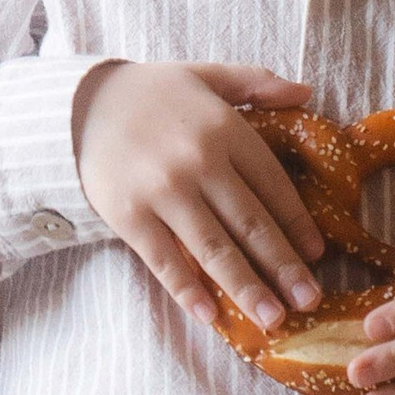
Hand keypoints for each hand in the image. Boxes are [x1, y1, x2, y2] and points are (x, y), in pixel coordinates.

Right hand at [74, 64, 325, 337]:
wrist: (77, 105)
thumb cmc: (151, 92)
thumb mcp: (206, 75)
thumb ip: (257, 83)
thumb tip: (306, 94)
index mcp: (225, 128)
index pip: (273, 185)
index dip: (298, 224)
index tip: (317, 256)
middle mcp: (199, 161)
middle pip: (250, 224)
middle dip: (284, 267)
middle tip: (309, 301)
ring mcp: (162, 191)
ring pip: (215, 249)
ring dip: (247, 288)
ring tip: (273, 319)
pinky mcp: (129, 215)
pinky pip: (166, 260)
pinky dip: (189, 290)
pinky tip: (212, 315)